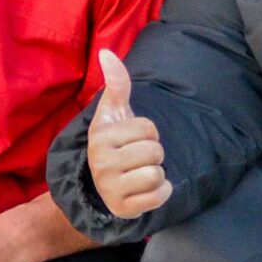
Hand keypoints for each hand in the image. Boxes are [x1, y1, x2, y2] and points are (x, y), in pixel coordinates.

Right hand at [85, 49, 169, 218]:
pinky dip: (160, 192)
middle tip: (137, 158)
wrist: (101, 184)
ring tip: (140, 172)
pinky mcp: (124, 208)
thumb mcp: (114, 113)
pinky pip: (159, 195)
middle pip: (155, 151)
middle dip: (153, 153)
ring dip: (156, 173)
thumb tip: (107, 53)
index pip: (148, 128)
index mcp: (100, 137)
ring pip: (156, 173)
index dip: (147, 132)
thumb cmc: (114, 143)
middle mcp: (101, 163)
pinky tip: (147, 189)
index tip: (132, 139)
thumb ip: (116, 84)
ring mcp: (110, 188)